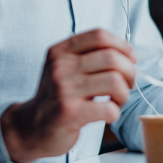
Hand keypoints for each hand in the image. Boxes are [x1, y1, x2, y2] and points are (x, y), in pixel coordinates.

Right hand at [1, 29, 136, 162]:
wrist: (30, 127)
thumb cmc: (56, 96)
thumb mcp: (63, 68)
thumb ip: (89, 56)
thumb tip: (128, 54)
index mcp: (60, 51)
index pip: (99, 35)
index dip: (122, 45)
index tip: (131, 59)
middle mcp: (61, 67)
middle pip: (112, 58)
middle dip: (129, 72)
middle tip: (128, 84)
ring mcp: (65, 90)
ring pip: (115, 81)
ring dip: (124, 94)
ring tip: (117, 101)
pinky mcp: (71, 113)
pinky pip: (109, 108)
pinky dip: (115, 112)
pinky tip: (107, 114)